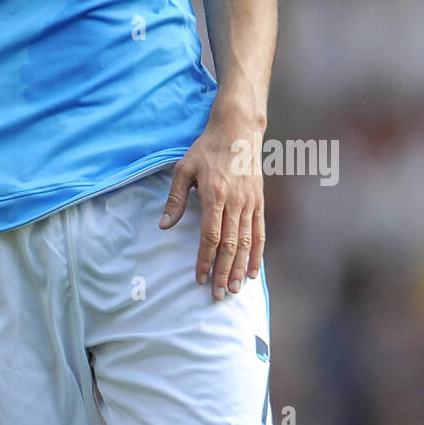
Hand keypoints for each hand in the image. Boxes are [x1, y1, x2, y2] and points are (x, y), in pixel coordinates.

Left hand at [158, 113, 264, 299]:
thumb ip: (175, 199)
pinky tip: (252, 271)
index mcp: (215, 194)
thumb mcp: (183, 169)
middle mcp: (235, 202)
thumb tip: (164, 226)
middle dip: (223, 271)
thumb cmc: (206, 149)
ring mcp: (250, 203)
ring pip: (246, 242)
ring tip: (234, 289)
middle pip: (230, 244)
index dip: (205, 258)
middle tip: (217, 295)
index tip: (199, 277)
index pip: (210, 235)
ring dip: (239, 268)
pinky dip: (257, 254)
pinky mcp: (259, 202)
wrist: (238, 130)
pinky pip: (259, 232)